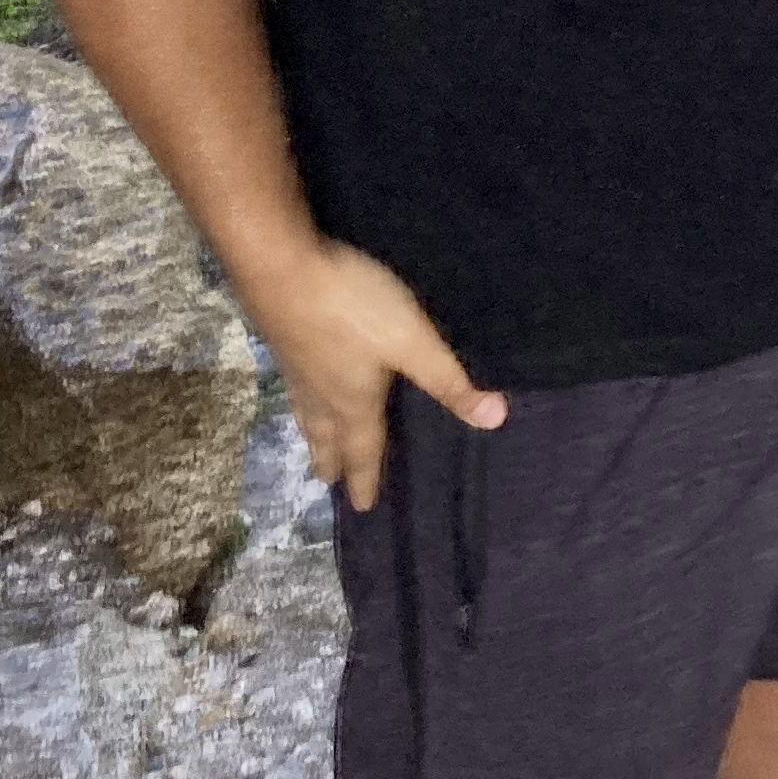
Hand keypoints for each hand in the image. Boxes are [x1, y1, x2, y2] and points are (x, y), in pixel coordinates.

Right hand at [244, 237, 503, 510]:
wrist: (282, 270)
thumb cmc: (353, 308)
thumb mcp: (412, 342)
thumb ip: (449, 379)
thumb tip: (495, 420)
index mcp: (353, 402)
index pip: (364, 450)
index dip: (366, 479)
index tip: (363, 509)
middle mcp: (320, 394)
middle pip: (327, 437)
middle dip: (332, 461)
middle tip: (329, 482)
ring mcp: (297, 368)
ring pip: (307, 414)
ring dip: (313, 434)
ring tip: (314, 443)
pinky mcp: (283, 340)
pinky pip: (296, 388)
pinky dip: (302, 401)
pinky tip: (301, 383)